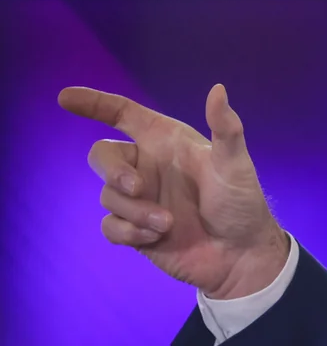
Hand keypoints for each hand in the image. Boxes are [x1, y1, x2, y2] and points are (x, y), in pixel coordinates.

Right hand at [58, 84, 289, 298]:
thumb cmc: (241, 204)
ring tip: (168, 223)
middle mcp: (148, 167)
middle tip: (135, 187)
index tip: (66, 99)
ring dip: (135, 211)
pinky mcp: (136, 231)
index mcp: (166, 142)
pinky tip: (156, 238)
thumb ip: (225, 129)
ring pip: (108, 196)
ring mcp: (140, 200)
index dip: (94, 103)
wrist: (242, 255)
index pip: (122, 114)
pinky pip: (111, 226)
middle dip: (112, 170)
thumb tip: (218, 89)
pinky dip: (129, 232)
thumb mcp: (235, 165)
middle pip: (102, 155)